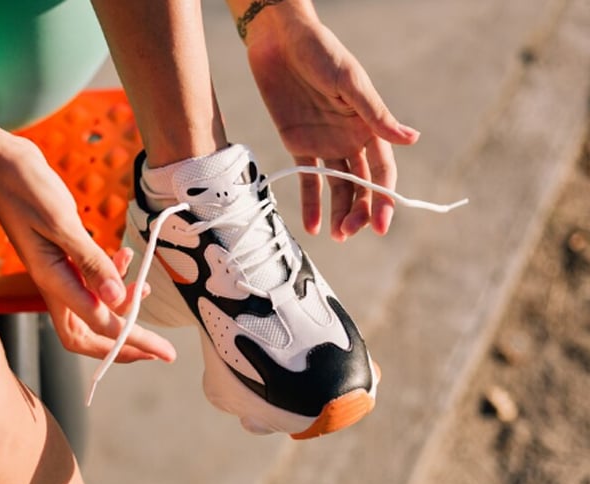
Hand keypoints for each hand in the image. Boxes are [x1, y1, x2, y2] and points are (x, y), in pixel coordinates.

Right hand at [0, 136, 175, 362]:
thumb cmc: (25, 188)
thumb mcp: (62, 223)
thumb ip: (90, 262)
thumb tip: (117, 300)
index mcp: (52, 281)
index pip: (99, 326)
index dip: (134, 341)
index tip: (164, 352)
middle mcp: (53, 284)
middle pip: (90, 333)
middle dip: (125, 342)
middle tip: (158, 346)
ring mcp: (56, 271)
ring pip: (91, 309)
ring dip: (121, 307)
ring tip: (147, 289)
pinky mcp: (60, 256)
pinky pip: (88, 281)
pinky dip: (111, 276)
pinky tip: (125, 254)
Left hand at [245, 17, 419, 239]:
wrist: (279, 39)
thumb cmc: (320, 52)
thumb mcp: (349, 81)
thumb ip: (375, 114)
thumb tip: (411, 139)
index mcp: (368, 125)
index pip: (382, 170)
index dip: (384, 198)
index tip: (381, 224)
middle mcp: (350, 138)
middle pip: (360, 184)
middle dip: (359, 211)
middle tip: (350, 233)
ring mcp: (325, 143)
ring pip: (337, 186)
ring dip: (338, 212)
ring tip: (336, 236)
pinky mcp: (298, 143)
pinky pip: (307, 178)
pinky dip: (310, 203)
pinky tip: (312, 226)